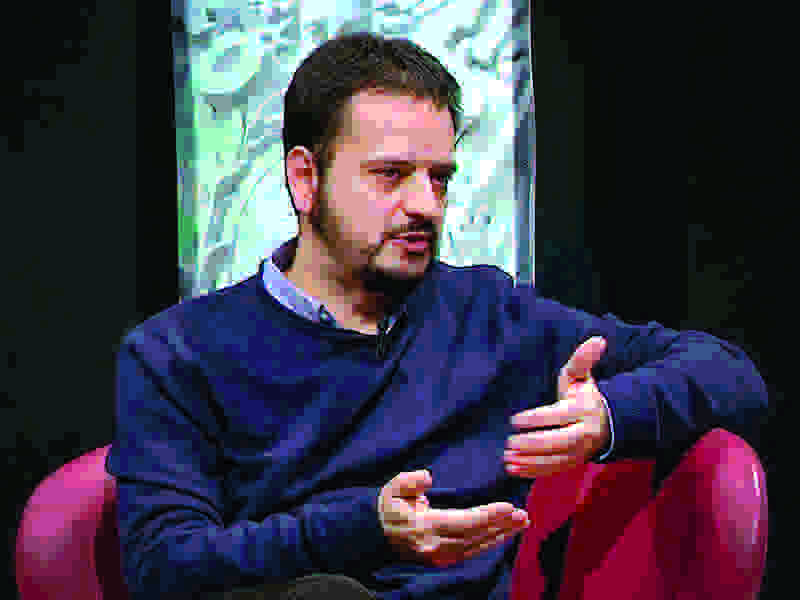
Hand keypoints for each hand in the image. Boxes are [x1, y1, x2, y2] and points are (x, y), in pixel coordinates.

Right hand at [378, 470, 528, 567]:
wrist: (376, 535)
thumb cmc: (389, 507)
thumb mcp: (392, 488)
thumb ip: (409, 481)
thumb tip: (428, 478)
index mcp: (424, 527)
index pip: (464, 522)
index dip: (488, 515)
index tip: (508, 506)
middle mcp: (435, 546)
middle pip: (476, 536)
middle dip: (502, 526)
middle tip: (523, 514)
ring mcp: (440, 556)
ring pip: (477, 546)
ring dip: (501, 535)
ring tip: (521, 523)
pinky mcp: (444, 559)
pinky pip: (473, 551)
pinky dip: (491, 542)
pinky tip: (504, 533)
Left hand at [504, 336, 610, 477]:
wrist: (604, 421)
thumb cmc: (582, 394)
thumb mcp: (580, 376)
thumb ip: (583, 359)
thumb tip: (598, 340)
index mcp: (584, 409)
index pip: (559, 416)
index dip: (536, 419)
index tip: (514, 419)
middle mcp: (586, 433)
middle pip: (559, 442)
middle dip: (533, 444)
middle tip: (509, 442)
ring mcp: (581, 451)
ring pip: (556, 460)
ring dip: (530, 462)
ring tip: (507, 459)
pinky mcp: (574, 463)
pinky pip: (553, 470)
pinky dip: (533, 472)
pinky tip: (513, 469)